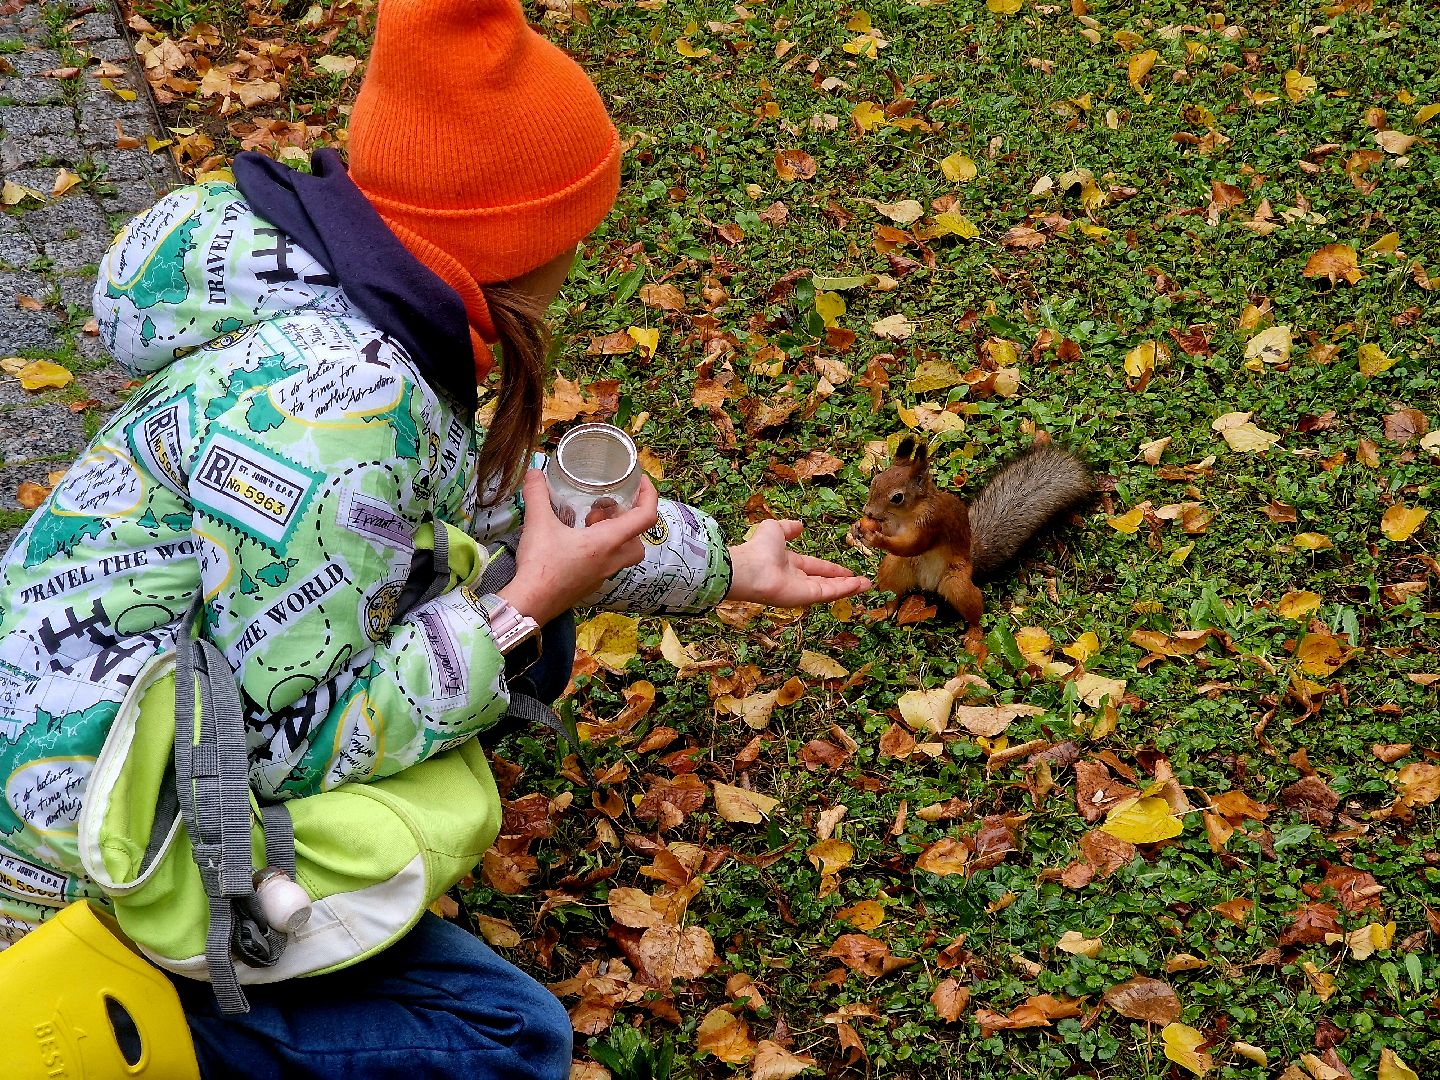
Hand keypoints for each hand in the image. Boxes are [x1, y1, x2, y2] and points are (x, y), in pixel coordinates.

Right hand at [498, 470, 659, 624]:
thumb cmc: (540, 564)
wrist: (530, 604)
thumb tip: (535, 472)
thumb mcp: (538, 523)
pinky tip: (575, 541)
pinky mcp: (590, 585)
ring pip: (623, 554)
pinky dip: (599, 549)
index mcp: (608, 542)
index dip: (650, 495)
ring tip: (588, 523)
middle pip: (638, 541)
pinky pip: (606, 564)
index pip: (646, 518)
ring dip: (614, 535)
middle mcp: (611, 560)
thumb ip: (537, 494)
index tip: (641, 481)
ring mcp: (602, 576)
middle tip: (606, 510)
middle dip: (629, 522)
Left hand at [726, 519, 871, 607]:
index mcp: (788, 564)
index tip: (846, 570)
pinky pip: (828, 593)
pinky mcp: (806, 597)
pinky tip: (859, 585)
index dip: (830, 568)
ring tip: (867, 585)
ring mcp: (801, 590)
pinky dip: (845, 590)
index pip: (814, 567)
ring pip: (830, 589)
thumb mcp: (775, 529)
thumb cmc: (758, 548)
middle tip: (862, 581)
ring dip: (849, 587)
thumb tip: (799, 525)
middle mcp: (796, 579)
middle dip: (844, 581)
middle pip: (825, 581)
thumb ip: (788, 528)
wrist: (749, 568)